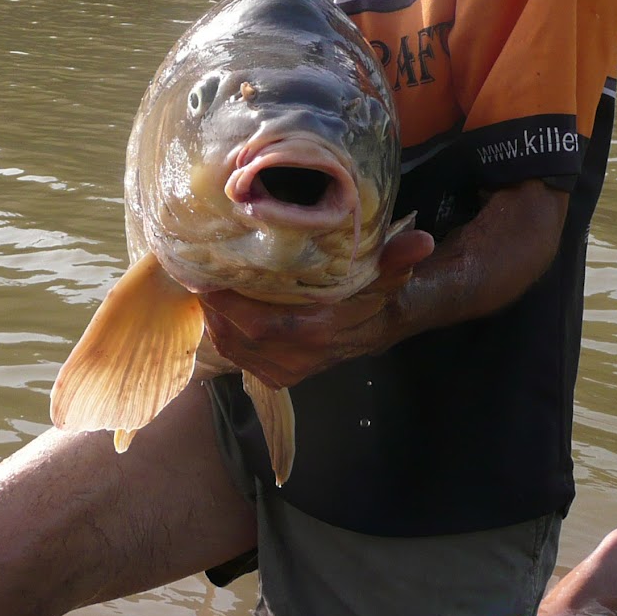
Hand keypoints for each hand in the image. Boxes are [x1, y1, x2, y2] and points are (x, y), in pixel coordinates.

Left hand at [199, 228, 434, 388]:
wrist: (377, 328)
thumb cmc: (373, 295)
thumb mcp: (385, 274)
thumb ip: (397, 258)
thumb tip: (422, 240)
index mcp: (315, 333)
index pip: (259, 324)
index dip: (227, 304)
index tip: (204, 276)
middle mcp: (295, 358)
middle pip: (236, 337)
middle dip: (212, 306)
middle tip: (194, 272)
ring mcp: (283, 371)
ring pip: (231, 348)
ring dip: (212, 318)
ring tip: (200, 285)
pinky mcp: (275, 376)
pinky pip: (236, 356)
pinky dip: (221, 331)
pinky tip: (215, 306)